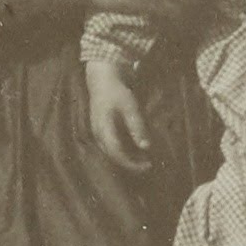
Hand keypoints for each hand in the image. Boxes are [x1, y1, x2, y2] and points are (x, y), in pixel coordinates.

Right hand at [84, 41, 154, 176]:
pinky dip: (123, 150)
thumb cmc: (117, 91)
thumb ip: (137, 127)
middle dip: (130, 163)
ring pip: (111, 152)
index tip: (147, 166)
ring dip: (127, 158)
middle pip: (113, 156)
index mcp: (104, 129)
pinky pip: (111, 146)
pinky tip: (135, 149)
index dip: (131, 163)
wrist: (102, 79)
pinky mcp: (100, 130)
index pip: (116, 154)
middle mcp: (98, 135)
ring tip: (144, 159)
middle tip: (148, 165)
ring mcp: (97, 133)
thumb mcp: (130, 106)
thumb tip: (146, 147)